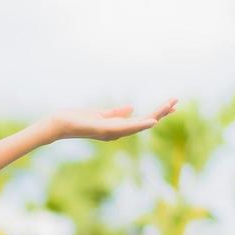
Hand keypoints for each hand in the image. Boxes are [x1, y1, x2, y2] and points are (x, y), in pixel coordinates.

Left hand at [46, 98, 177, 141]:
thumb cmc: (77, 119)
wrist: (58, 124)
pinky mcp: (103, 130)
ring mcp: (111, 132)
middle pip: (144, 123)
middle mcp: (116, 132)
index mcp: (117, 128)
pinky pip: (125, 128)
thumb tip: (131, 108)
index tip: (172, 104)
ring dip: (155, 116)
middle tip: (177, 102)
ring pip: (138, 125)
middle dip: (161, 113)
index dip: (157, 113)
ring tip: (170, 107)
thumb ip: (115, 113)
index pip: (142, 120)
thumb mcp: (99, 114)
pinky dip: (140, 125)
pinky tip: (151, 121)